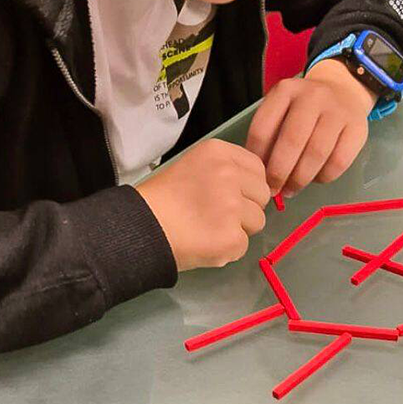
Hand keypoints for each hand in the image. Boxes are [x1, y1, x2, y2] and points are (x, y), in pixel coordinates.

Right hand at [136, 140, 268, 270]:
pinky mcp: (231, 236)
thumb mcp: (194, 165)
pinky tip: (206, 243)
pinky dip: (227, 250)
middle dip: (247, 207)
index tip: (231, 195)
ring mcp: (232, 206)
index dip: (247, 186)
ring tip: (209, 229)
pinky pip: (244, 246)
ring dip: (239, 229)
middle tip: (218, 215)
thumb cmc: (163, 199)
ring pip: (258, 221)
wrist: (140, 228)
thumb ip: (225, 170)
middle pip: (262, 195)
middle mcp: (229, 175)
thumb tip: (252, 188)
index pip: (257, 168)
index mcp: (219, 153)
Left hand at [246, 59, 375, 197]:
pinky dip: (324, 177)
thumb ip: (270, 136)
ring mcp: (337, 110)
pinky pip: (339, 161)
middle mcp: (312, 96)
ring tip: (292, 189)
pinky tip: (316, 179)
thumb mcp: (282, 110)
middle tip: (275, 190)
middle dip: (279, 173)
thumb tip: (261, 175)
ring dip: (301, 179)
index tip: (258, 177)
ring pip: (316, 153)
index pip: (263, 128)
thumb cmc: (304, 109)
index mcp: (285, 91)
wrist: (343, 91)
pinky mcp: (358, 127)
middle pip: (292, 141)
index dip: (258, 158)